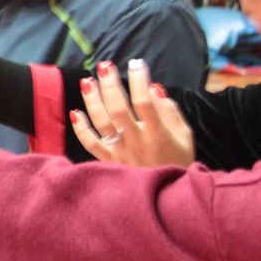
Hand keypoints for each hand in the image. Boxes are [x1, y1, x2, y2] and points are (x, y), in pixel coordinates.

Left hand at [70, 59, 194, 167]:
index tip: (137, 64)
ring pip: (101, 123)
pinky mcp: (108, 161)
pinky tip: (75, 112)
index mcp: (158, 134)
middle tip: (105, 66)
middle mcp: (137, 142)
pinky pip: (90, 144)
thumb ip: (170, 112)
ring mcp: (120, 152)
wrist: (166, 196)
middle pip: (118, 109)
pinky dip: (81, 129)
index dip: (139, 81)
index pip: (145, 102)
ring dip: (92, 101)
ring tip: (87, 81)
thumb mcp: (184, 137)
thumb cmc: (177, 161)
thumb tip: (153, 88)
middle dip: (110, 85)